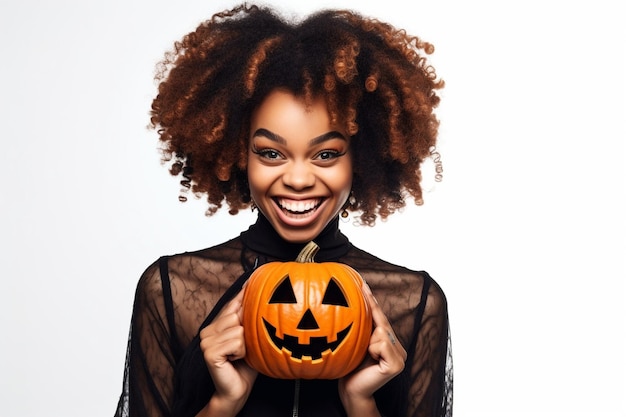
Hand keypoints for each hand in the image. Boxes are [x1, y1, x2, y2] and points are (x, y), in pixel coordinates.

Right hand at [199, 289, 257, 413]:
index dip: (244, 293)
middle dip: (247, 330)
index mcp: (216, 324)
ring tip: (239, 355)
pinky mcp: (209, 351)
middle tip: (245, 347)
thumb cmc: (246, 366)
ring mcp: (206, 340)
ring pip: (238, 328)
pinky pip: (236, 341)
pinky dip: (241, 351)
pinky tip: (234, 360)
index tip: (253, 277)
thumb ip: (249, 319)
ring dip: (245, 344)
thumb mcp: (249, 338)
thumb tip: (258, 296)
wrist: (236, 391)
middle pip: (237, 315)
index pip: (232, 303)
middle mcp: (207, 330)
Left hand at [338, 283, 406, 414]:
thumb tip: (353, 301)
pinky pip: (382, 343)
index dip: (372, 301)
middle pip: (382, 323)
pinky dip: (373, 349)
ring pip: (382, 332)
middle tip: (362, 338)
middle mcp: (399, 348)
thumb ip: (364, 326)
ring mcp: (401, 357)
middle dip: (369, 327)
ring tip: (365, 356)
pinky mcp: (397, 364)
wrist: (351, 390)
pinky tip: (371, 360)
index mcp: (391, 343)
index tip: (363, 284)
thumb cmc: (350, 367)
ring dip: (368, 342)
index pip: (381, 318)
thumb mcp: (358, 341)